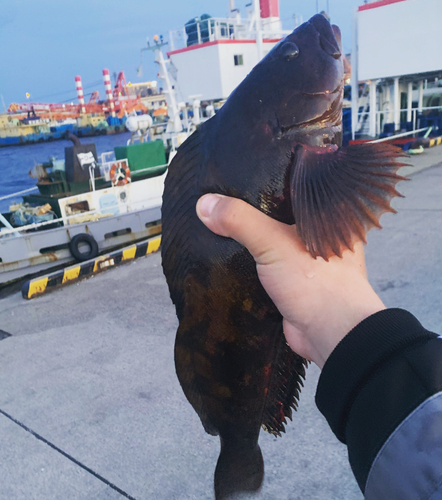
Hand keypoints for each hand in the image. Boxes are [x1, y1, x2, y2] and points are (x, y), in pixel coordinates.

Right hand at [196, 194, 385, 368]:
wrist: (330, 335)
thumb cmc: (316, 282)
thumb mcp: (273, 242)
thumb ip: (239, 220)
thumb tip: (204, 204)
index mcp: (328, 214)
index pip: (295, 183)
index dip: (268, 176)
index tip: (240, 170)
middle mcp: (321, 232)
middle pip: (281, 211)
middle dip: (254, 206)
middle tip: (224, 192)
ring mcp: (307, 256)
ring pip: (274, 236)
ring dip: (252, 234)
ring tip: (222, 217)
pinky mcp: (294, 278)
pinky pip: (268, 260)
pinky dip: (252, 256)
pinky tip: (230, 249)